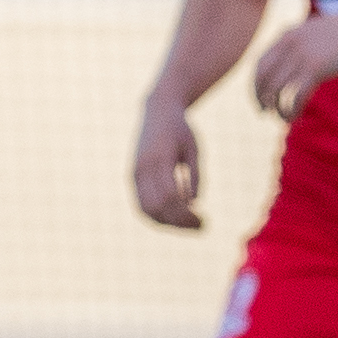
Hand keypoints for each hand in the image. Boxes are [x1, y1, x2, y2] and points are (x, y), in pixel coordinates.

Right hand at [131, 97, 203, 229]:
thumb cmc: (181, 129)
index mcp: (159, 158)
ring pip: (146, 210)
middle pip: (157, 207)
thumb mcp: (194, 149)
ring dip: (168, 223)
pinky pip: (141, 205)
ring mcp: (134, 173)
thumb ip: (195, 175)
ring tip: (190, 225)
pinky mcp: (133, 177)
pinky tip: (176, 219)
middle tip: (202, 226)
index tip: (205, 220)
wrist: (157, 111)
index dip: (186, 214)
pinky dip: (157, 216)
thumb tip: (194, 203)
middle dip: (179, 222)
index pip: (169, 196)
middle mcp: (142, 168)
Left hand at [249, 5, 337, 121]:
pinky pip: (295, 96)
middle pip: (262, 77)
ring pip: (276, 89)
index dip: (255, 82)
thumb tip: (291, 59)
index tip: (259, 95)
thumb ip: (298, 43)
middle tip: (262, 111)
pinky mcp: (316, 69)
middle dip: (259, 97)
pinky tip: (295, 118)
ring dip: (275, 107)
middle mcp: (288, 45)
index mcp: (286, 36)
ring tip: (280, 117)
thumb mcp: (314, 32)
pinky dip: (291, 110)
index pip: (260, 63)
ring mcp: (301, 57)